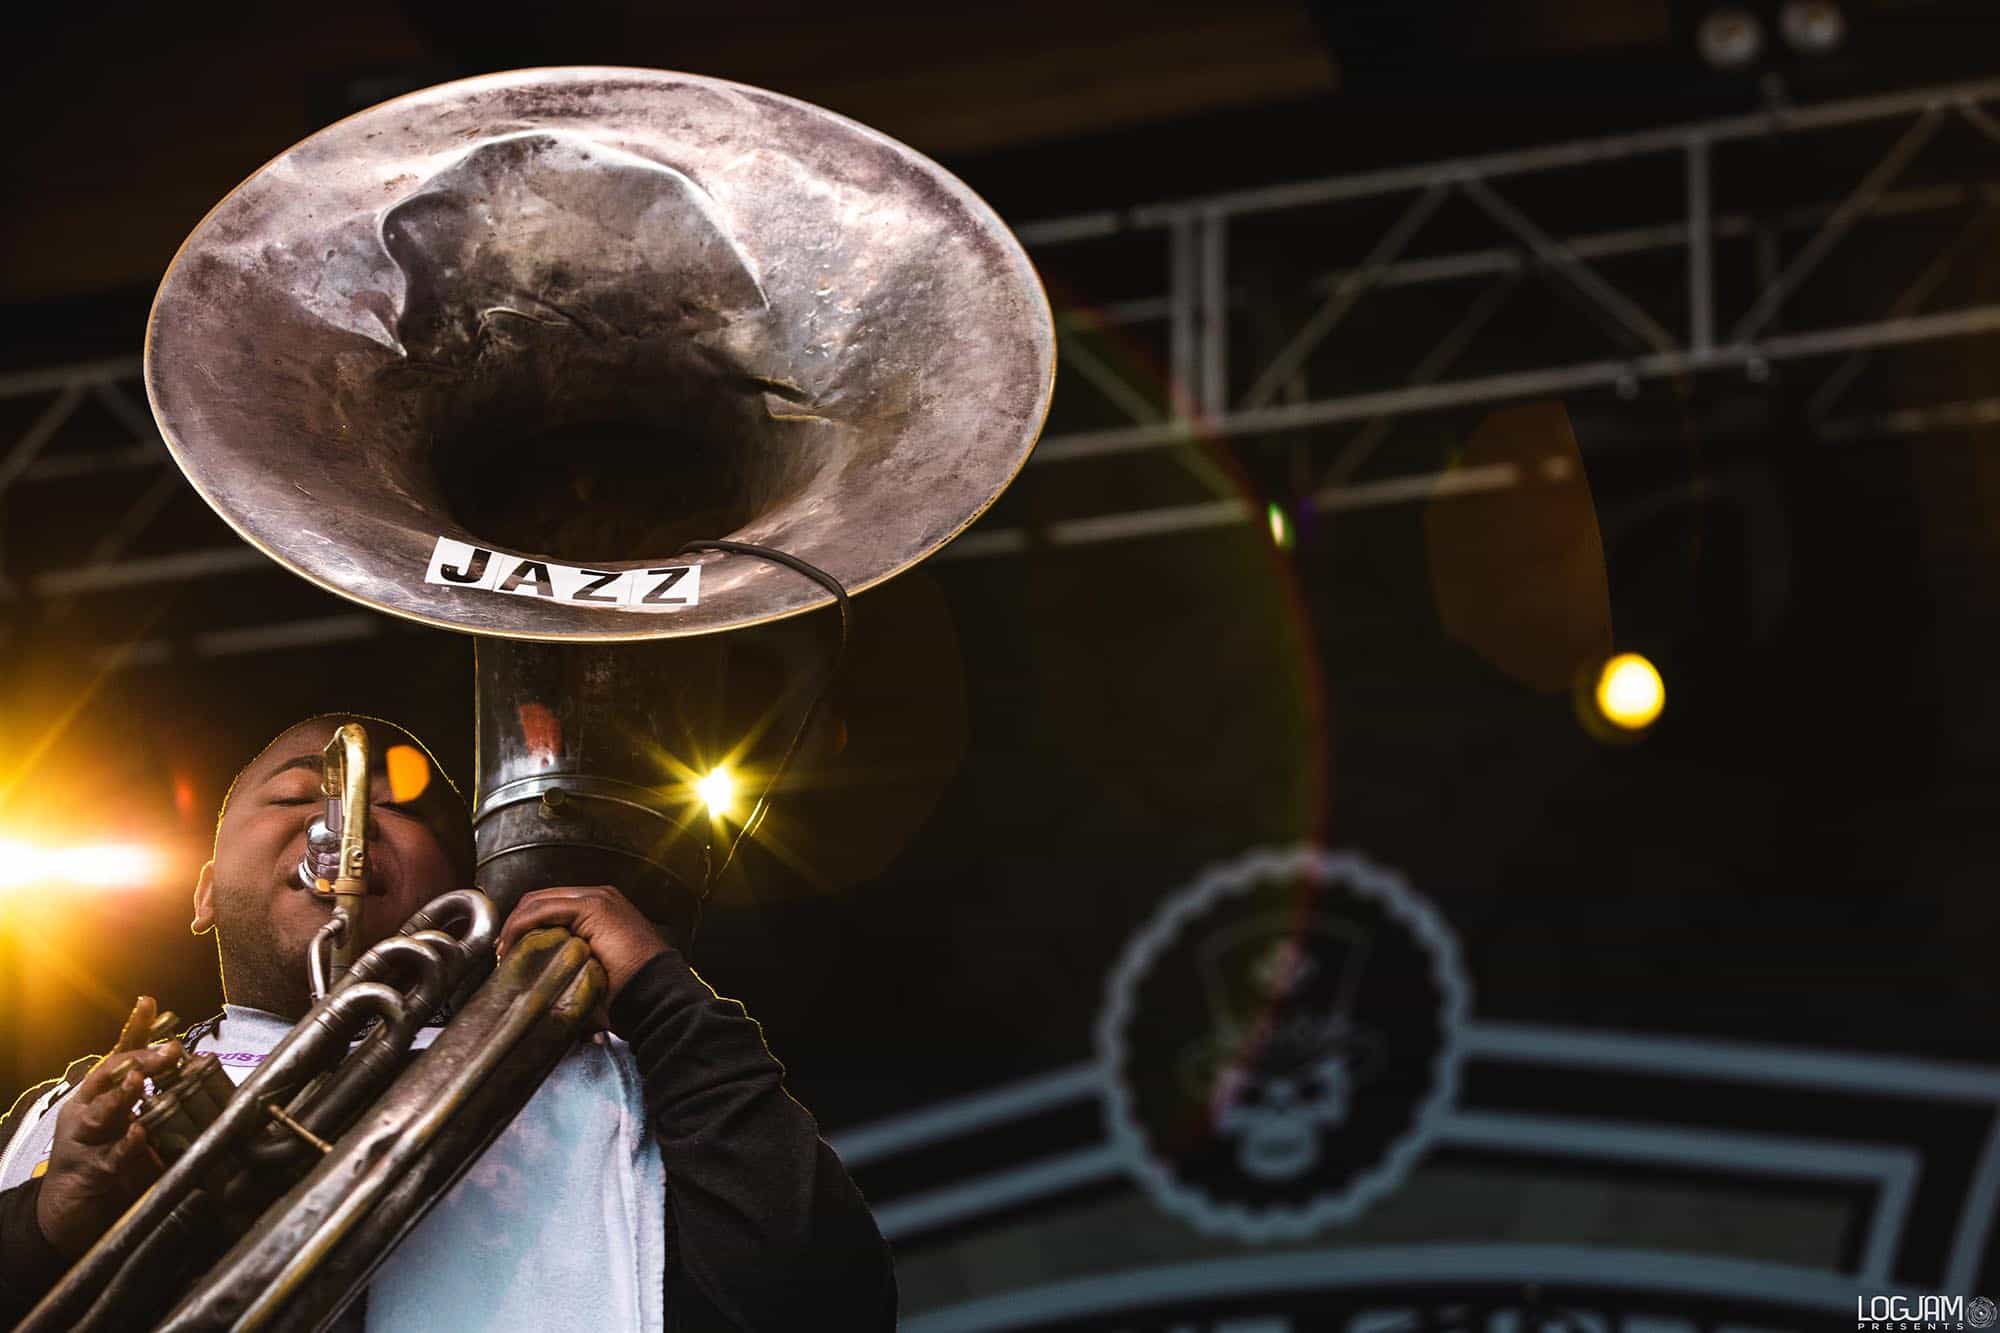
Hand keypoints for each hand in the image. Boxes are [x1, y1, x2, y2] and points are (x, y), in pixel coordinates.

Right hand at [35, 1035, 180, 1258]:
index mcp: (98, 1095)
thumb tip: (191, 1071)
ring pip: (101, 1111)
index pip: (118, 1054)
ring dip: (122, 1094)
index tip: (148, 1001)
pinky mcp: (89, 1171)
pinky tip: (138, 1133)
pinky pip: (111, 1155)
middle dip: (140, 1059)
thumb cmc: (102, 1161)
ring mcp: (83, 1139)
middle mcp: (86, 1110)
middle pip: (110, 1075)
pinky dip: (126, 1144)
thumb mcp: (129, 1123)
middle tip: (170, 1049)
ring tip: (139, 1081)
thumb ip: (154, 1099)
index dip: (134, 1028)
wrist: (67, 1214)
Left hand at [496, 885, 668, 1003]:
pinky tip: (513, 945)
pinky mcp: (593, 907)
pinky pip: (543, 909)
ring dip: (515, 925)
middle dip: (517, 924)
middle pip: (542, 900)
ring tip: (506, 951)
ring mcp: (598, 898)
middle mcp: (600, 897)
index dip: (526, 926)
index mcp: (604, 910)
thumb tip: (546, 985)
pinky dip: (522, 925)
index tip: (511, 952)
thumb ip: (574, 967)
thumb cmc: (632, 992)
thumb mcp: (596, 973)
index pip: (552, 907)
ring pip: (539, 901)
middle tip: (504, 952)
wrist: (657, 994)